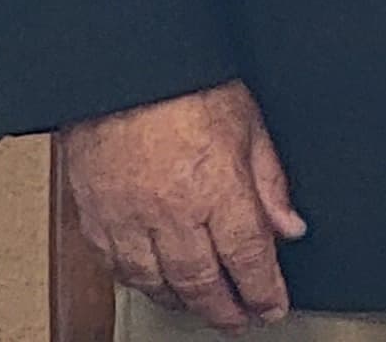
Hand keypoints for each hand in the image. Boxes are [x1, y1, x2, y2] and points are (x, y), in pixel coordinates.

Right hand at [64, 80, 304, 329]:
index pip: (248, 257)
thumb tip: (289, 224)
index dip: (264, 290)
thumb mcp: (249, 121)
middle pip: (202, 282)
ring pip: (157, 283)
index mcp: (216, 188)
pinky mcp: (96, 218)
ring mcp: (128, 219)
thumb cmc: (184, 83)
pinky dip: (141, 283)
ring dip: (183, 302)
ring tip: (202, 306)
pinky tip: (155, 283)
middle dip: (225, 309)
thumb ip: (270, 179)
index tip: (273, 306)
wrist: (119, 70)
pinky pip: (119, 267)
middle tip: (241, 320)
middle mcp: (171, 213)